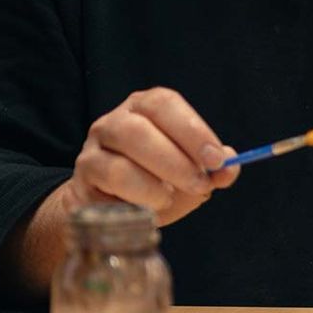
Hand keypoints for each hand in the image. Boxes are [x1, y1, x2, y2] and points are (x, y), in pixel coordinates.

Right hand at [54, 87, 237, 227]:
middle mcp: (114, 121)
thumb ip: (213, 170)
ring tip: (169, 199)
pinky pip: (105, 193)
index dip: (192, 130)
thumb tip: (230, 169)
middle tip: (200, 184)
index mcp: (144, 107)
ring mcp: (93, 150)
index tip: (217, 159)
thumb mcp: (190, 172)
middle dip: (175, 161)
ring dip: (153, 186)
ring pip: (118, 163)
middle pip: (137, 130)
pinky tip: (147, 209)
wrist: (112, 204)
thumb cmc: (156, 179)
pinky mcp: (82, 181)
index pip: (164, 103)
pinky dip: (133, 201)